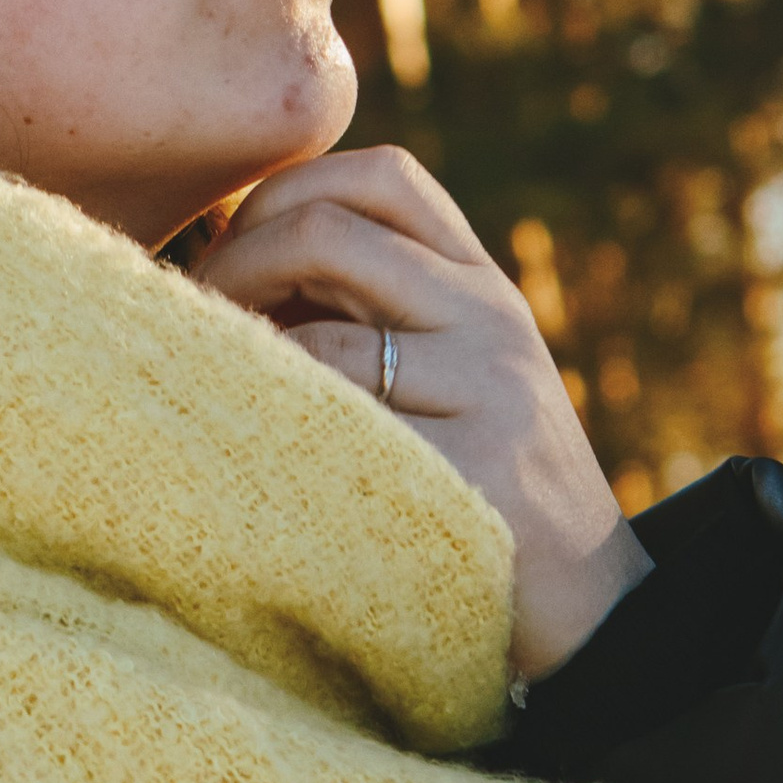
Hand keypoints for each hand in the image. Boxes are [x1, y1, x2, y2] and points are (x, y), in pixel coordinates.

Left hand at [188, 143, 648, 677]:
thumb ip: (374, 308)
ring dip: (239, 364)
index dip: (284, 196)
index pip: (382, 178)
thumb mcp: (451, 370)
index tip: (231, 254)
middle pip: (331, 234)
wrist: (591, 605)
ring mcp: (489, 394)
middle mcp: (491, 320)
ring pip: (320, 343)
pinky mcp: (475, 475)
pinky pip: (338, 436)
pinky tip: (249, 465)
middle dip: (235, 268)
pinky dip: (275, 441)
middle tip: (191, 323)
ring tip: (211, 402)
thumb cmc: (480, 483)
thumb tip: (225, 256)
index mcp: (482, 284)